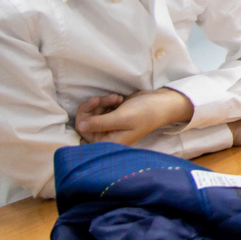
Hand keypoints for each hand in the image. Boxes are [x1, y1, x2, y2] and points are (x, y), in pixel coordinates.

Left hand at [72, 87, 192, 143]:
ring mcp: (109, 125)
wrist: (161, 102)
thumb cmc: (145, 113)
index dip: (85, 119)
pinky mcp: (111, 115)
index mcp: (110, 142)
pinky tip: (118, 98)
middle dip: (93, 107)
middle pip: (85, 122)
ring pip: (91, 113)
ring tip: (116, 98)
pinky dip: (106, 101)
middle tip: (104, 98)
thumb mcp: (121, 118)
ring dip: (101, 102)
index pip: (85, 134)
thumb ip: (100, 123)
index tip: (94, 104)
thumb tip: (79, 126)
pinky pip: (99, 108)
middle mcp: (107, 135)